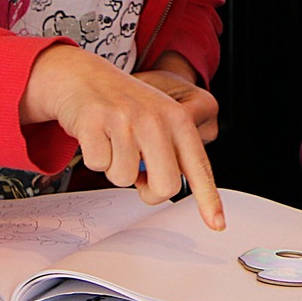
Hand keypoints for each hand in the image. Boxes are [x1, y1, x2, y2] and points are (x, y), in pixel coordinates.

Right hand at [23, 43, 224, 229]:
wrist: (84, 75)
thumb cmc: (124, 105)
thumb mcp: (157, 119)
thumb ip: (169, 153)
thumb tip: (166, 189)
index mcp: (177, 119)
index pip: (199, 166)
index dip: (209, 199)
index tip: (217, 224)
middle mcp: (155, 118)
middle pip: (165, 187)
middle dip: (149, 191)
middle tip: (139, 172)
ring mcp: (124, 120)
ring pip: (125, 179)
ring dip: (116, 167)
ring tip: (114, 140)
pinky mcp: (94, 122)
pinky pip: (98, 165)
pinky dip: (94, 156)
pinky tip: (96, 134)